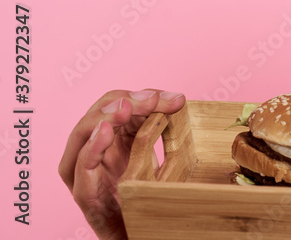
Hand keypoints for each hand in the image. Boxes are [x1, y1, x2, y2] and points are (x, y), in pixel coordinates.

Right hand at [59, 89, 185, 239]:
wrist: (138, 234)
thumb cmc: (147, 196)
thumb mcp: (156, 155)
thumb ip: (158, 129)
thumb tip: (177, 99)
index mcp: (112, 139)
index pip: (120, 104)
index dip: (145, 96)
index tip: (174, 99)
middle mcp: (93, 151)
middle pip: (100, 112)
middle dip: (127, 101)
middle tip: (153, 100)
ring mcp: (85, 172)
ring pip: (84, 133)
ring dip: (106, 116)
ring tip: (126, 107)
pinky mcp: (85, 196)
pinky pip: (81, 167)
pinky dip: (91, 147)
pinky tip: (105, 131)